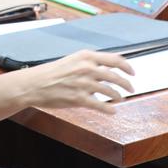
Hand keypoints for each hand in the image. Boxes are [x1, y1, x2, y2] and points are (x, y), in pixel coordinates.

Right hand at [19, 50, 134, 113]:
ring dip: (118, 96)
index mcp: (86, 56)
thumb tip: (110, 63)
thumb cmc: (51, 72)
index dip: (127, 67)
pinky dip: (109, 109)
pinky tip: (112, 110)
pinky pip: (101, 105)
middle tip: (131, 88)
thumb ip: (91, 61)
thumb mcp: (73, 59)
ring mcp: (83, 84)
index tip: (132, 72)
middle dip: (126, 84)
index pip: (115, 60)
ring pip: (110, 92)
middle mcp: (87, 69)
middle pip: (116, 77)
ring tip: (120, 99)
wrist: (34, 84)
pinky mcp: (79, 99)